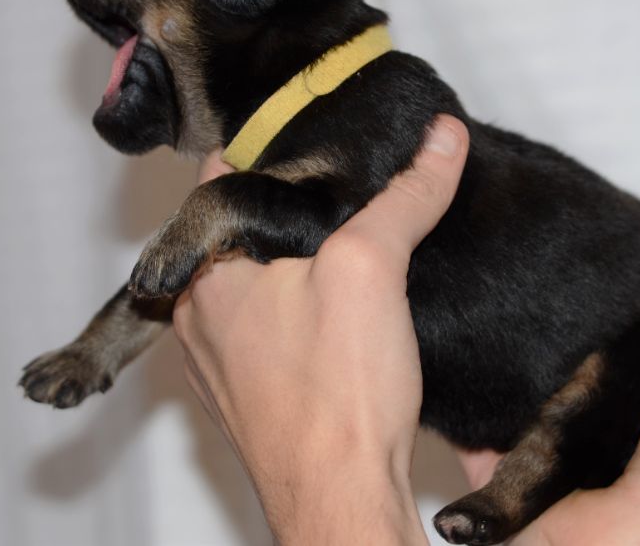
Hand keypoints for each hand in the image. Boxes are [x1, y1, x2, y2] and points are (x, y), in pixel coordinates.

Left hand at [172, 116, 468, 545]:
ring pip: (247, 289)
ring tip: (341, 252)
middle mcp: (197, 318)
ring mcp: (217, 364)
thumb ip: (405, 198)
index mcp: (205, 274)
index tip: (306, 142)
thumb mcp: (374, 270)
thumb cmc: (338, 396)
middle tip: (338, 195)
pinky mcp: (246, 399)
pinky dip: (290, 318)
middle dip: (284, 215)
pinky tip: (333, 323)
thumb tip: (441, 140)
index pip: (219, 183)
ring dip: (285, 268)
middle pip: (236, 237)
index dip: (264, 154)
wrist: (340, 499)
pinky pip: (260, 337)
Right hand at [456, 224, 639, 544]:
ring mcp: (537, 450)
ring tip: (456, 289)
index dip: (573, 292)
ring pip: (497, 390)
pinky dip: (449, 400)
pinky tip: (433, 347)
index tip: (545, 239)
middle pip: (541, 360)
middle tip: (490, 257)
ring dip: (481, 353)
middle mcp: (581, 422)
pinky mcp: (498, 476)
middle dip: (520, 318)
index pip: (591, 333)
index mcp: (631, 397)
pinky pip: (463, 431)